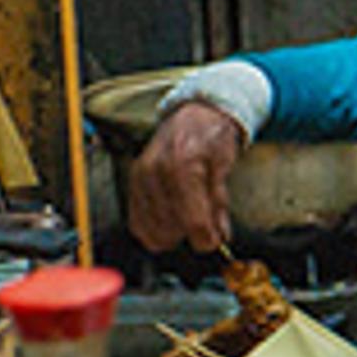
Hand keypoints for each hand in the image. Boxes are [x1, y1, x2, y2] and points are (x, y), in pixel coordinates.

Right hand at [128, 101, 245, 252]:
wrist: (193, 115)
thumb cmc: (212, 137)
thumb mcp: (225, 166)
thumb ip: (219, 203)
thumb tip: (219, 236)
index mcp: (183, 167)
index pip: (192, 220)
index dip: (206, 239)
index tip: (215, 242)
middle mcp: (155, 173)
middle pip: (171, 229)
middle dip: (192, 235)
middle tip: (206, 227)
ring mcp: (139, 179)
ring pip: (152, 230)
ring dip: (173, 234)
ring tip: (189, 219)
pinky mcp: (131, 184)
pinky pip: (137, 223)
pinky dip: (155, 229)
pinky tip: (171, 220)